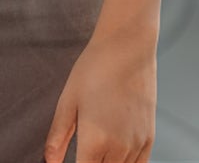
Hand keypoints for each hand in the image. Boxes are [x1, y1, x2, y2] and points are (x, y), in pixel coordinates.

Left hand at [44, 33, 156, 162]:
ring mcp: (137, 145)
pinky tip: (113, 155)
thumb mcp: (67, 100)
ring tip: (96, 150)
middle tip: (82, 153)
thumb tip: (50, 162)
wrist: (127, 48)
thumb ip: (57, 137)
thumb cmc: (95, 68)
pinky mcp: (149, 139)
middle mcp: (119, 148)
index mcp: (95, 140)